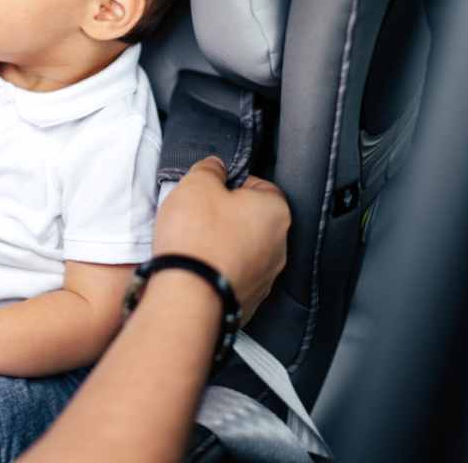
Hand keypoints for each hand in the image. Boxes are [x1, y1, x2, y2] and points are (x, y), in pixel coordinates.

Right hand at [152, 157, 289, 322]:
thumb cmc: (197, 240)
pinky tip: (198, 266)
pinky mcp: (248, 300)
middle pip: (252, 219)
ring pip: (244, 250)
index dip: (231, 183)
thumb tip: (215, 167)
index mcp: (275, 211)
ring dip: (223, 244)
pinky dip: (218, 270)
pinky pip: (233, 276)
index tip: (212, 189)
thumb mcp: (197, 183)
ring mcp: (265, 277)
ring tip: (195, 243)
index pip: (260, 185)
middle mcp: (279, 246)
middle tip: (199, 215)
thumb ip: (211, 168)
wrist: (188, 295)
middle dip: (226, 215)